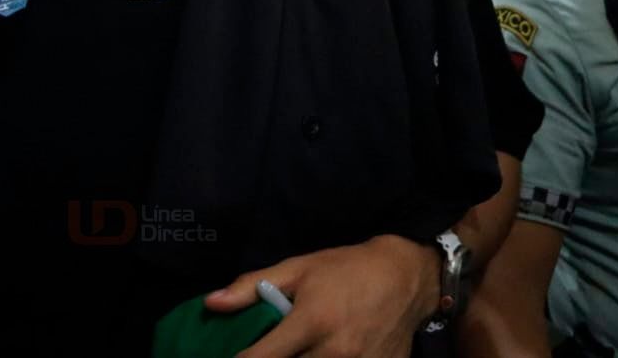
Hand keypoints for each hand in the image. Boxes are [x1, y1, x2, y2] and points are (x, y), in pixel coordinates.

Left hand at [204, 235, 439, 356]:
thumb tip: (211, 303)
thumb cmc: (345, 270)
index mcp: (311, 322)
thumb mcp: (298, 269)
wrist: (405, 278)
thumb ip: (252, 287)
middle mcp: (334, 352)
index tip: (231, 357)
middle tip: (270, 350)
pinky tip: (321, 354)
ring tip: (300, 350)